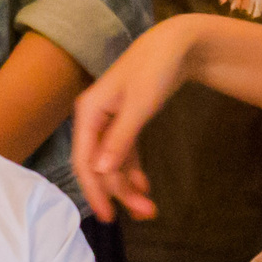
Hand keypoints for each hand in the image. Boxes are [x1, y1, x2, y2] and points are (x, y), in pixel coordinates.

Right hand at [70, 18, 197, 219]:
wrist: (176, 44)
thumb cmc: (154, 69)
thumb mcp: (138, 105)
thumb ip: (119, 140)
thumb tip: (100, 172)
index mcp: (88, 113)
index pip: (84, 161)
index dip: (94, 191)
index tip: (108, 217)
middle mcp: (94, 120)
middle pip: (99, 166)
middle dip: (119, 192)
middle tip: (146, 214)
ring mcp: (109, 122)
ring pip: (112, 163)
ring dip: (127, 186)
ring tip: (149, 208)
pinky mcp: (125, 122)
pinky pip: (123, 154)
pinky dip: (132, 171)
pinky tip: (144, 187)